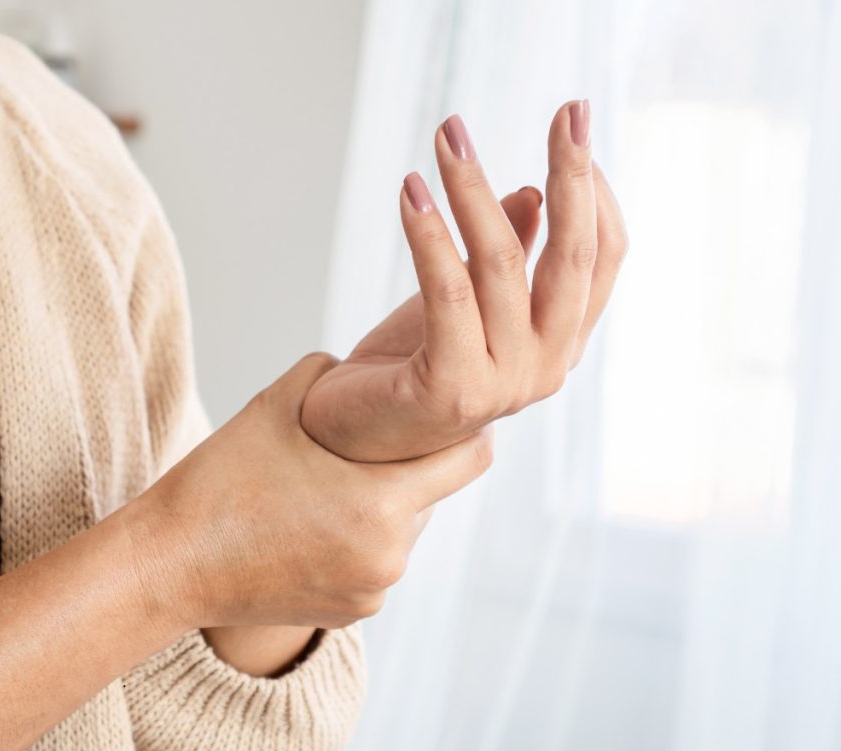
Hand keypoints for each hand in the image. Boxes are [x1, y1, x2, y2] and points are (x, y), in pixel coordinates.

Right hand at [133, 353, 493, 629]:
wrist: (169, 565)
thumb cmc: (219, 482)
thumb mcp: (275, 404)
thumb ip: (331, 373)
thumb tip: (363, 366)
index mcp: (380, 502)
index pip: (471, 458)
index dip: (465, 429)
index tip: (447, 411)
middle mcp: (389, 555)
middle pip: (433, 495)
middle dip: (410, 468)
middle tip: (369, 445)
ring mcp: (373, 591)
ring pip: (404, 531)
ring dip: (383, 506)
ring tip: (331, 487)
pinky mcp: (353, 613)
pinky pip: (377, 564)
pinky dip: (359, 542)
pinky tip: (314, 524)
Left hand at [300, 101, 628, 461]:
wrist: (352, 437)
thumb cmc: (411, 365)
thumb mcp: (467, 301)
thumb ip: (509, 257)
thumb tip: (534, 193)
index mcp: (559, 343)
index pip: (602, 258)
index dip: (595, 190)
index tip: (574, 125)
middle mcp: (546, 366)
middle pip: (572, 257)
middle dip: (572, 175)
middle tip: (567, 110)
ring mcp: (504, 384)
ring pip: (501, 264)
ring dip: (472, 189)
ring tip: (447, 137)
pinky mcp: (452, 388)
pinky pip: (447, 292)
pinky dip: (429, 234)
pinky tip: (411, 190)